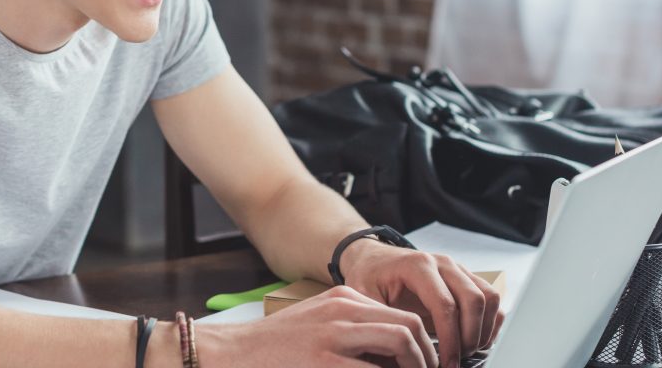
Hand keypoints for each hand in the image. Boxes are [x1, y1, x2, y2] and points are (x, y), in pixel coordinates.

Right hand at [196, 284, 439, 367]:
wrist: (233, 352)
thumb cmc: (276, 346)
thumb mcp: (318, 323)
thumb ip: (352, 329)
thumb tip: (394, 354)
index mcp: (342, 299)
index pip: (402, 314)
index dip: (424, 344)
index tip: (427, 365)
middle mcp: (341, 311)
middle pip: (409, 325)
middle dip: (428, 357)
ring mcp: (334, 337)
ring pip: (401, 342)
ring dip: (416, 365)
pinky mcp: (325, 363)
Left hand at [339, 240, 504, 367]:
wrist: (373, 259)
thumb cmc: (368, 277)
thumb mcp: (363, 298)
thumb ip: (381, 321)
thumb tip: (399, 352)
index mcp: (417, 266)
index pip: (445, 305)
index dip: (450, 339)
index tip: (445, 363)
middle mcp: (443, 263)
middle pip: (474, 300)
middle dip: (469, 337)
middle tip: (455, 360)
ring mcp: (457, 269)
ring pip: (489, 298)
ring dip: (483, 330)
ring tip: (464, 352)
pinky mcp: (466, 278)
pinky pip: (492, 299)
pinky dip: (490, 323)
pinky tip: (473, 342)